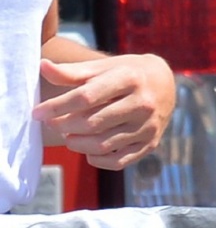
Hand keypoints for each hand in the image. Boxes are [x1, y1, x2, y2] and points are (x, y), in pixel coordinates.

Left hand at [33, 54, 175, 169]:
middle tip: (53, 123)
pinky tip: (88, 149)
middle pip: (92, 123)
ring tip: (69, 134)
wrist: (166, 83)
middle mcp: (143, 103)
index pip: (86, 96)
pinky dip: (96, 159)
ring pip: (102, 145)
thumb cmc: (127, 73)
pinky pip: (117, 161)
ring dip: (77, 143)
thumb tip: (42, 66)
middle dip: (65, 125)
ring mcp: (148, 126)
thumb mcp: (103, 68)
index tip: (37, 113)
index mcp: (130, 78)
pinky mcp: (150, 143)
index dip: (57, 106)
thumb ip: (72, 72)